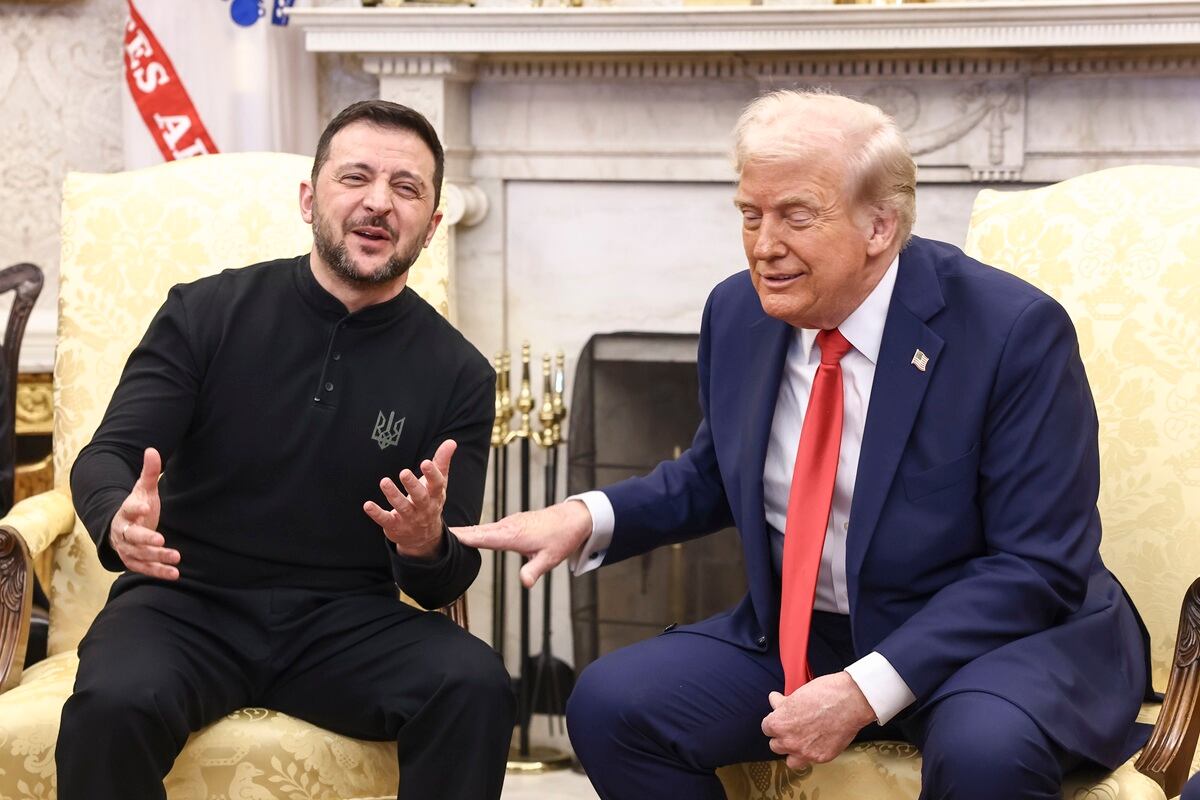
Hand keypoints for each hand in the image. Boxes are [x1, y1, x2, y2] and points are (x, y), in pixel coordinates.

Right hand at [110, 447, 178, 579]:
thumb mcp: (143, 489)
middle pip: (132, 537)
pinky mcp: (133, 562)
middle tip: (161, 541)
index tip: (144, 506)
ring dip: (157, 558)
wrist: (121, 528)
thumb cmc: (138, 506)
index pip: (127, 509)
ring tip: (177, 558)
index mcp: (125, 512)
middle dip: (146, 540)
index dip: (135, 508)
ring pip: (139, 555)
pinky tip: (175, 574)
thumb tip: (152, 449)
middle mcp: (123, 532)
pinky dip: (158, 572)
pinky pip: (144, 569)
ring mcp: (127, 549)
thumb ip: (149, 472)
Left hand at [365, 439, 455, 559]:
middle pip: (420, 497)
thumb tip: (451, 441)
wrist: (424, 536)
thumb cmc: (430, 501)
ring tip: (384, 481)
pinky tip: (367, 505)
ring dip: (393, 495)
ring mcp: (410, 518)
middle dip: (412, 485)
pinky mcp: (395, 526)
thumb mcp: (438, 483)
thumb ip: (442, 462)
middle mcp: (424, 508)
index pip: (436, 485)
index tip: (426, 462)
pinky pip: (385, 520)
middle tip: (404, 472)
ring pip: (402, 507)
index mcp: (435, 495)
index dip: (432, 474)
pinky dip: (376, 513)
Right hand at [451, 500, 592, 587]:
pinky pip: (489, 528)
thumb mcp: (550, 559)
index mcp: (512, 535)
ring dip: (463, 532)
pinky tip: (466, 535)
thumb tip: (524, 584)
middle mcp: (507, 527)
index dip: (464, 538)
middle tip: (431, 534)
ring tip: (443, 536)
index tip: (445, 537)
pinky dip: (475, 531)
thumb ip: (534, 571)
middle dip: (456, 533)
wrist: (573, 519)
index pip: (482, 537)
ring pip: (482, 529)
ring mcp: (509, 523)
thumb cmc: (561, 538)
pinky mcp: (512, 524)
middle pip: (476, 531)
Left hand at [760, 672, 876, 769]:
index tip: (782, 718)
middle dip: (782, 736)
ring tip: (802, 740)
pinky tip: (817, 743)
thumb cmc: (824, 692)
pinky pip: (808, 761)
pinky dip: (811, 754)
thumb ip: (783, 704)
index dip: (775, 721)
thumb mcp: (797, 694)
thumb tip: (774, 700)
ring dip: (793, 751)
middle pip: (775, 745)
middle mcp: (788, 741)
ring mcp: (804, 752)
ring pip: (789, 759)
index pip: (766, 728)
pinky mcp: (820, 758)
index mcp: (778, 723)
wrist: (850, 701)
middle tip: (793, 728)